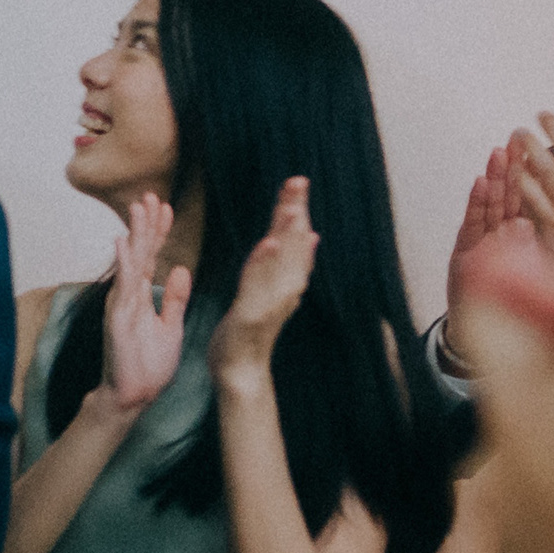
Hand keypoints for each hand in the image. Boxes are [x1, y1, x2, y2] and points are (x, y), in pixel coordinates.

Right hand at [95, 193, 191, 419]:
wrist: (133, 397)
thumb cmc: (148, 366)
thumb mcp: (170, 327)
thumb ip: (174, 299)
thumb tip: (181, 269)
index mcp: (142, 296)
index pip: (152, 256)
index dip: (159, 232)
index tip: (166, 206)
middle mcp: (129, 295)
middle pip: (140, 252)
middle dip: (146, 223)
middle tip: (151, 194)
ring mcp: (121, 305)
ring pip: (131, 263)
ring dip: (134, 234)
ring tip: (138, 207)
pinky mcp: (117, 318)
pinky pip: (122, 286)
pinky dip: (123, 263)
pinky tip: (122, 241)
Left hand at [208, 176, 318, 388]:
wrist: (241, 372)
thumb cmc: (252, 330)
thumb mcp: (272, 290)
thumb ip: (289, 262)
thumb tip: (312, 236)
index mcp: (283, 279)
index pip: (292, 238)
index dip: (296, 209)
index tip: (297, 180)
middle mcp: (284, 289)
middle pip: (292, 245)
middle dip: (295, 212)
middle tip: (299, 180)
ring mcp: (271, 303)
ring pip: (282, 264)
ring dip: (287, 235)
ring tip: (291, 207)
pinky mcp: (254, 317)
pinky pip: (259, 287)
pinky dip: (264, 265)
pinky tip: (267, 244)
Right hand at [444, 134, 532, 335]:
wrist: (478, 336)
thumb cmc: (507, 307)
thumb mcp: (530, 278)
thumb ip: (527, 251)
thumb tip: (528, 223)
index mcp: (515, 239)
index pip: (522, 200)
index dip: (526, 175)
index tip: (531, 148)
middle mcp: (496, 238)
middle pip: (504, 198)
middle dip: (509, 168)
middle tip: (514, 140)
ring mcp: (481, 245)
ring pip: (489, 207)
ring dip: (493, 179)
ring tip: (498, 154)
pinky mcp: (466, 256)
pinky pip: (474, 226)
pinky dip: (477, 204)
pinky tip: (479, 184)